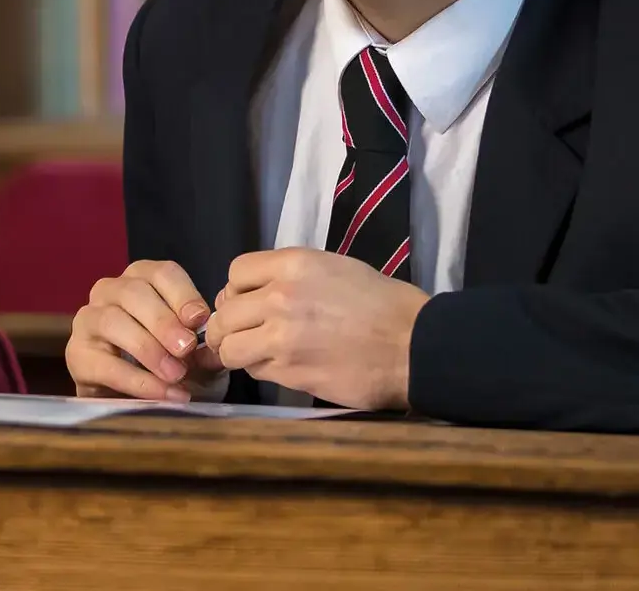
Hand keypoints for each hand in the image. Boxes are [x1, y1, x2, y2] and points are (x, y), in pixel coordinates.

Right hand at [66, 260, 227, 401]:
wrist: (143, 402)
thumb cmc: (172, 364)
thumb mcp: (198, 354)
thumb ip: (208, 347)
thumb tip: (215, 345)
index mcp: (143, 279)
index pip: (162, 273)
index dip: (182, 294)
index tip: (200, 319)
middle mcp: (110, 291)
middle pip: (134, 293)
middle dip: (163, 321)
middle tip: (186, 348)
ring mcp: (88, 320)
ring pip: (112, 321)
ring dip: (147, 348)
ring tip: (175, 374)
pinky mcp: (77, 354)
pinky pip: (105, 364)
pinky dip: (137, 380)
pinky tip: (162, 393)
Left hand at [206, 248, 429, 410]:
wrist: (414, 347)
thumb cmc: (385, 306)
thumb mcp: (336, 269)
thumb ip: (291, 278)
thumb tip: (255, 294)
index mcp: (294, 265)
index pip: (236, 272)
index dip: (237, 290)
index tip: (247, 302)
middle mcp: (279, 297)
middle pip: (224, 313)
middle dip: (229, 326)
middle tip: (243, 335)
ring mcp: (280, 337)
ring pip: (229, 346)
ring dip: (237, 351)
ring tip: (256, 354)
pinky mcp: (288, 372)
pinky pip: (254, 370)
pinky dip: (260, 369)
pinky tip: (281, 367)